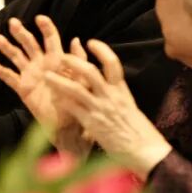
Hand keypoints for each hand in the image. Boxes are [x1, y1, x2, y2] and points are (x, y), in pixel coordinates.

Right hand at [0, 16, 91, 157]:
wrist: (67, 124)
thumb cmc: (77, 100)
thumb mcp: (82, 79)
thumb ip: (78, 61)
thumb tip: (76, 40)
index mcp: (57, 59)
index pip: (50, 38)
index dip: (45, 27)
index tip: (39, 18)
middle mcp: (42, 63)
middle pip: (29, 43)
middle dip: (21, 32)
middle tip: (13, 22)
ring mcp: (31, 74)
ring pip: (17, 57)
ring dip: (8, 47)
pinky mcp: (23, 88)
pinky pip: (10, 78)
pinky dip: (2, 72)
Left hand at [46, 39, 171, 178]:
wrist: (145, 150)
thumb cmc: (139, 132)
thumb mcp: (130, 108)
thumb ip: (117, 97)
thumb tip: (107, 89)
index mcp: (121, 90)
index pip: (112, 63)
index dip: (101, 50)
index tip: (90, 42)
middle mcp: (111, 96)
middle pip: (90, 72)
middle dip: (74, 61)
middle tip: (62, 56)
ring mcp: (100, 109)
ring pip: (76, 89)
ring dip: (59, 81)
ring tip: (47, 75)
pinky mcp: (92, 124)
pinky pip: (73, 109)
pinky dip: (62, 102)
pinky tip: (53, 99)